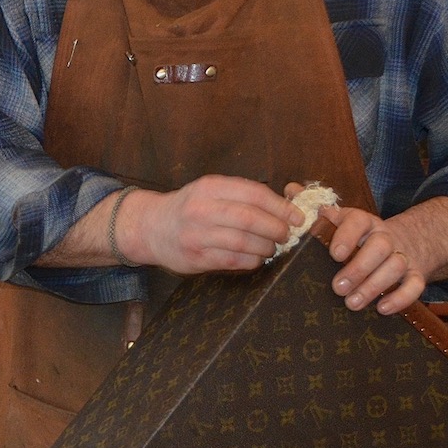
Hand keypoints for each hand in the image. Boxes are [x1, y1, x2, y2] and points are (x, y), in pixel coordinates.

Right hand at [124, 175, 305, 275]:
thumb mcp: (209, 190)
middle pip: (250, 218)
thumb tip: (285, 205)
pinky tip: (256, 257)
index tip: (297, 216)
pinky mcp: (196, 257)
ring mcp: (197, 234)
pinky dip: (252, 260)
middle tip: (287, 234)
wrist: (150, 227)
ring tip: (272, 246)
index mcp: (209, 187)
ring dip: (266, 246)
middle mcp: (202, 209)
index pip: (254, 193)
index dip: (280, 206)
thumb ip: (241, 194)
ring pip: (244, 242)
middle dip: (277, 228)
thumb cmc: (188, 208)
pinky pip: (234, 260)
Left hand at [315, 204, 424, 314]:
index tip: (335, 255)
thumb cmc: (356, 239)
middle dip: (358, 268)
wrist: (398, 244)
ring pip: (396, 266)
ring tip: (352, 303)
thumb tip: (296, 195)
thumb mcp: (339, 225)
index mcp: (363, 222)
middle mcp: (385, 236)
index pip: (358, 221)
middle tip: (338, 288)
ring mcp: (402, 255)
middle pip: (380, 246)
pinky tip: (382, 309)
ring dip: (374, 286)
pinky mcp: (415, 274)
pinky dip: (401, 298)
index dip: (347, 236)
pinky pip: (416, 285)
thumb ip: (320, 217)